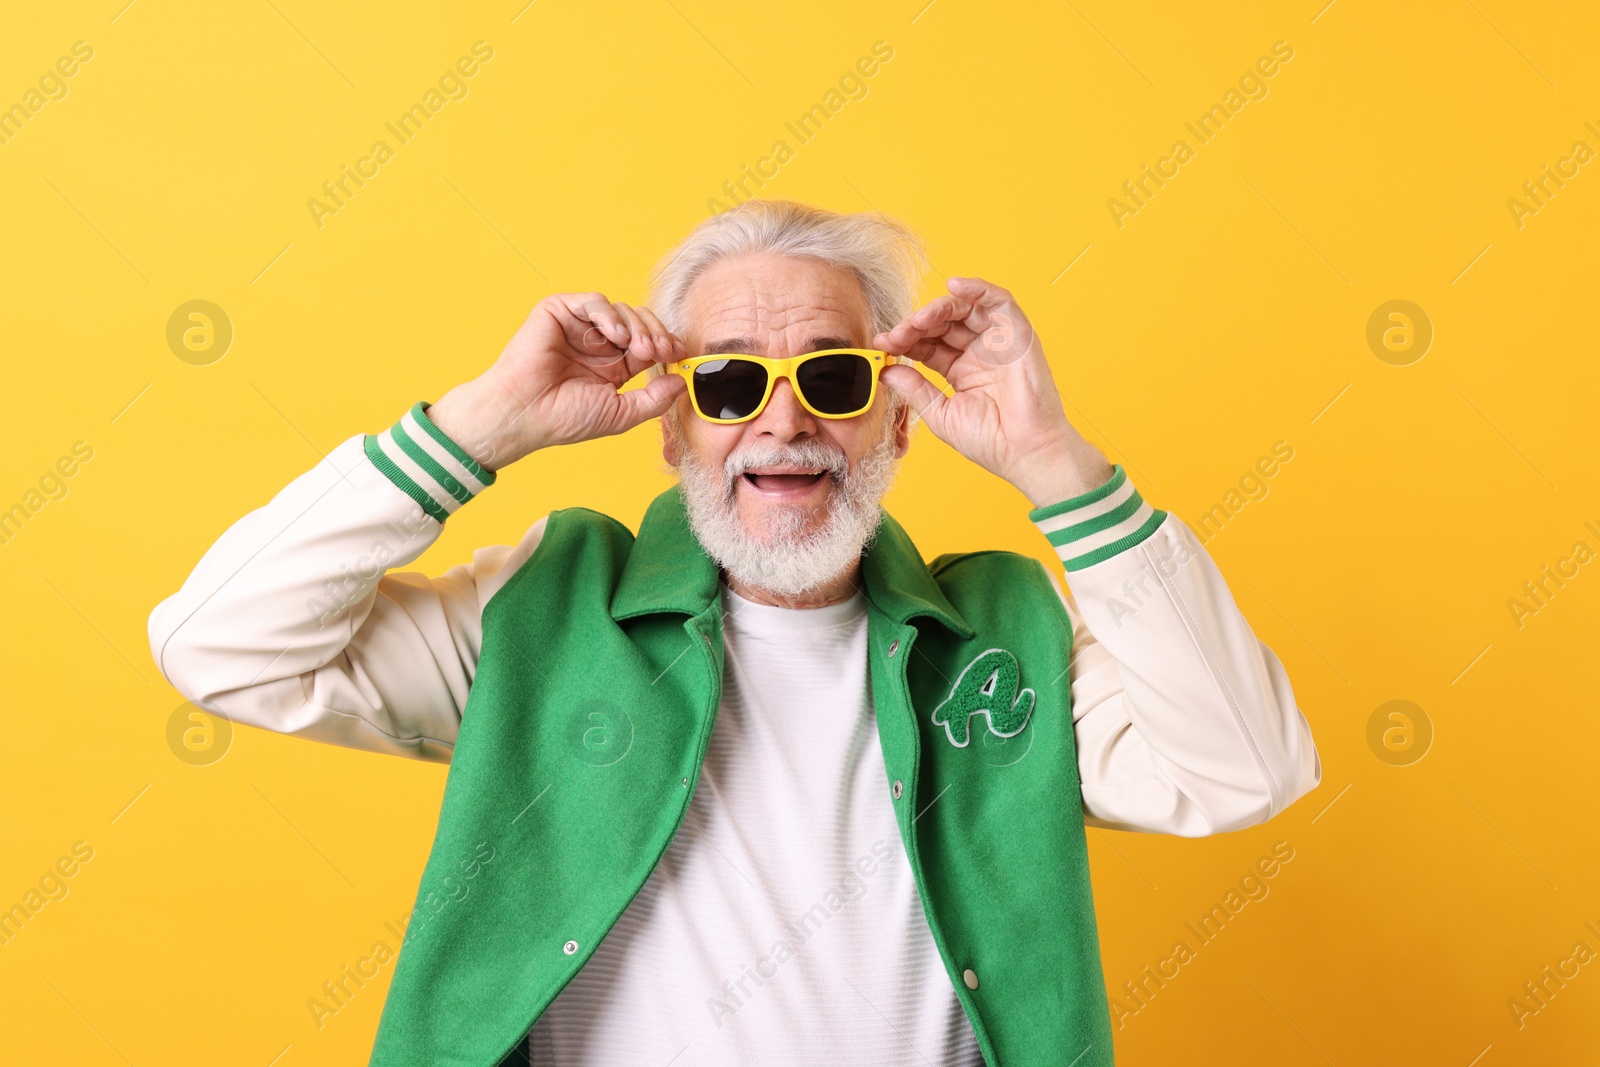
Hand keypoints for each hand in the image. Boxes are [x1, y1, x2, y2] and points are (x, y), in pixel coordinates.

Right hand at [426, 293, 687, 470]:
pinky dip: (609, 314)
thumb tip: (680, 381)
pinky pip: (594, 301)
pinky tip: (615, 336)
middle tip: (662, 350)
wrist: (525, 413)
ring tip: (638, 347)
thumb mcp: (621, 413)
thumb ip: (653, 399)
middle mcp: (598, 343)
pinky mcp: (559, 312)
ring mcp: (579, 327)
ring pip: (621, 310)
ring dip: (636, 326)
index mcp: (613, 365)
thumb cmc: (564, 419)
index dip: (666, 344)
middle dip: (656, 333)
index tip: (679, 354)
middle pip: (639, 322)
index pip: (648, 343)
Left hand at [874, 277, 1112, 507]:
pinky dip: (977, 288)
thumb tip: (886, 369)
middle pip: (941, 324)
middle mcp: (978, 352)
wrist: (1026, 452)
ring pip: (964, 309)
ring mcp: (997, 342)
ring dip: (937, 309)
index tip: (882, 344)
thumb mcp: (940, 413)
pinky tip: (954, 286)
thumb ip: (914, 388)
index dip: (904, 340)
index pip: (927, 345)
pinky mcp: (1018, 333)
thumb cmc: (991, 441)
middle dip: (915, 325)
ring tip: (918, 320)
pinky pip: (998, 300)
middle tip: (896, 335)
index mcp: (960, 371)